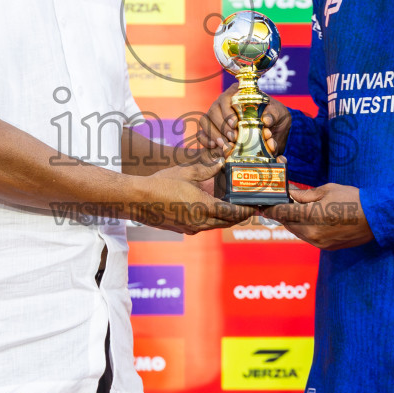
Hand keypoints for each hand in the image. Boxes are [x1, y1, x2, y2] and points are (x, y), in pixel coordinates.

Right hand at [133, 159, 254, 232]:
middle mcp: (200, 221)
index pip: (232, 213)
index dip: (246, 211)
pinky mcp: (183, 230)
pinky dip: (212, 220)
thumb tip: (221, 163)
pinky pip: (203, 227)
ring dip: (226, 219)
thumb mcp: (186, 172)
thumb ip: (206, 169)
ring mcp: (191, 228)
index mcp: (203, 207)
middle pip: (227, 222)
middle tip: (248, 207)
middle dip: (239, 216)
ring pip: (215, 226)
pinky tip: (211, 211)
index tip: (255, 207)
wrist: (138, 200)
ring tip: (233, 209)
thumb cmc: (161, 184)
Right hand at [200, 84, 292, 155]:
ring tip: (225, 144)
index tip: (235, 124)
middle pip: (213, 110)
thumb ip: (274, 114)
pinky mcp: (211, 129)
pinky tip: (215, 146)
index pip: (226, 97)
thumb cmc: (273, 117)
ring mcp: (214, 115)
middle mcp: (223, 102)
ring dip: (214, 133)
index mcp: (237, 93)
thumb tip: (267, 120)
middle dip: (222, 125)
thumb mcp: (278, 112)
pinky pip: (201, 133)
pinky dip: (205, 140)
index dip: (228, 111)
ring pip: (205, 120)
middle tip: (233, 137)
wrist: (271, 130)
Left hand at [262, 183, 372, 249]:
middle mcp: (312, 233)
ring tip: (294, 209)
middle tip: (279, 203)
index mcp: (310, 217)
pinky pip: (308, 237)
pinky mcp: (326, 247)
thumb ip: (304, 195)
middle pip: (287, 223)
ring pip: (296, 232)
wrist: (376, 217)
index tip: (263, 203)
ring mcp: (319, 243)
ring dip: (293, 221)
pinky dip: (304, 228)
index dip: (270, 207)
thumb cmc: (352, 199)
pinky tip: (309, 219)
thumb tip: (290, 194)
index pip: (281, 213)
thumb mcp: (326, 190)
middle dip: (282, 213)